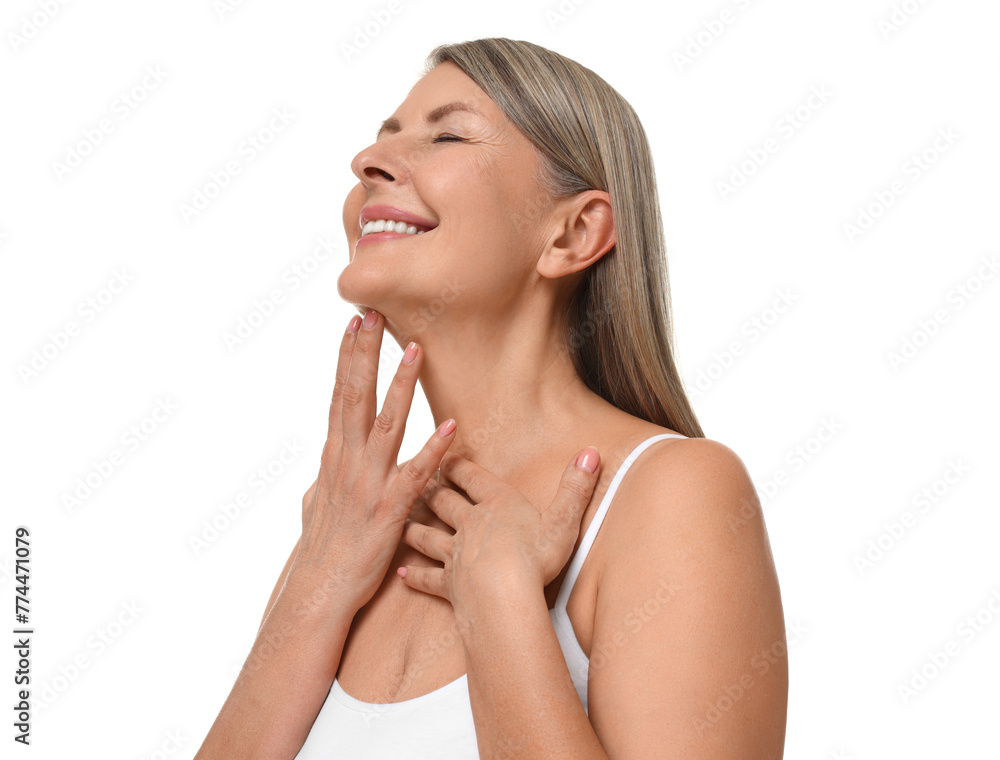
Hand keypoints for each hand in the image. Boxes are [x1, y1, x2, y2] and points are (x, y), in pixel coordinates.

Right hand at [287, 309, 456, 617]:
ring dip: (401, 386)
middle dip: (366, 353)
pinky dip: (433, 450)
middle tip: (375, 314)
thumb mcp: (315, 505)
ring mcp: (369, 482)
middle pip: (357, 396)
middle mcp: (349, 461)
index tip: (355, 324)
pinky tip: (451, 427)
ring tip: (415, 350)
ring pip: (387, 424)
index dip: (348, 358)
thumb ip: (323, 481)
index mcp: (335, 456)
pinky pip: (416, 474)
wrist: (320, 590)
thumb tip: (320, 471)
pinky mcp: (389, 508)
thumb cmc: (322, 549)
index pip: (341, 395)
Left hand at [395, 447, 600, 607]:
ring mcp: (455, 555)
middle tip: (416, 481)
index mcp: (496, 505)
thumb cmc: (536, 558)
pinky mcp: (449, 585)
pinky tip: (403, 573)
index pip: (471, 478)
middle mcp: (470, 525)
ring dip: (414, 528)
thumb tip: (592, 451)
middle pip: (443, 502)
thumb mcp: (564, 519)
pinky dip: (415, 576)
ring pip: (427, 536)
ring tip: (402, 521)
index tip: (442, 455)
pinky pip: (427, 579)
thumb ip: (576, 486)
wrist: (503, 597)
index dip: (456, 465)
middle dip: (429, 490)